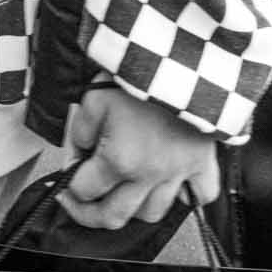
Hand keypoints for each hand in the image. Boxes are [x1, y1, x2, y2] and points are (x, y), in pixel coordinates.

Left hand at [57, 86, 219, 229]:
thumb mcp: (94, 95)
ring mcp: (178, 172)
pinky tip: (174, 190)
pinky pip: (201, 196)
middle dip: (89, 212)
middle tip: (82, 202)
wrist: (184, 55)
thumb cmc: (141, 71)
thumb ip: (81, 129)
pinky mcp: (203, 162)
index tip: (70, 169)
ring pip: (152, 213)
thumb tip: (80, 151)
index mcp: (120, 159)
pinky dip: (187, 198)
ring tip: (125, 193)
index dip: (69, 181)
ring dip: (134, 207)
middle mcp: (149, 174)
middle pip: (113, 216)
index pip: (82, 190)